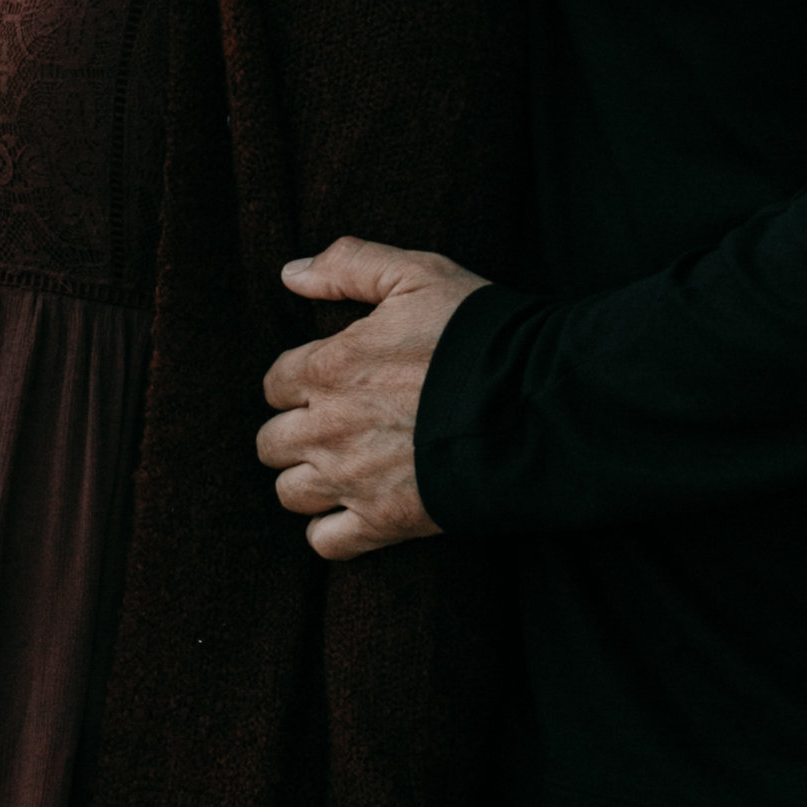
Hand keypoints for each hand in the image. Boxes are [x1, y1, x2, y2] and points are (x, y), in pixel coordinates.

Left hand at [258, 239, 486, 560]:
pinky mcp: (383, 522)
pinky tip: (354, 511)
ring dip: (308, 480)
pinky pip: (325, 542)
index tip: (332, 382)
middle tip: (334, 426)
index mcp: (329, 368)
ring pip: (290, 492)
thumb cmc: (477, 334)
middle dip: (296, 433)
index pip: (276, 383)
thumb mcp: (417, 274)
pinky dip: (331, 531)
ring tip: (342, 468)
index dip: (301, 382)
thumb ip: (348, 265)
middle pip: (271, 442)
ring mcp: (352, 480)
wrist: (534, 405)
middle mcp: (328, 428)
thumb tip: (290, 274)